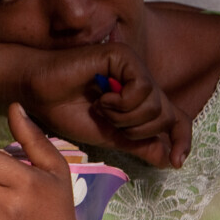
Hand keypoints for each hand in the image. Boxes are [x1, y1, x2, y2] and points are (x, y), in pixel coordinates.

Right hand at [0, 41, 191, 167]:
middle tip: (110, 124)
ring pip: (154, 104)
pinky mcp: (122, 57)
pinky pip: (141, 89)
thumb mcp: (109, 136)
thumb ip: (140, 145)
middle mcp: (140, 80)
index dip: (182, 139)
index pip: (176, 118)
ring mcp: (133, 66)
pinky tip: (100, 98)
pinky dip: (120, 103)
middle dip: (137, 130)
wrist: (36, 94)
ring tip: (100, 108)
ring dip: (124, 117)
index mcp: (140, 99)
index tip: (177, 162)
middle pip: (166, 115)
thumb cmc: (65, 112)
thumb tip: (170, 160)